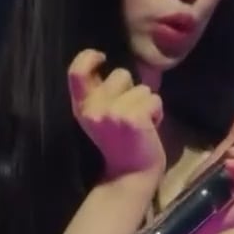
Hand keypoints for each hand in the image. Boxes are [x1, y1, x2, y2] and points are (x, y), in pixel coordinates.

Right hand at [68, 49, 165, 182]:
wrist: (130, 176)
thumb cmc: (120, 144)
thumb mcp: (101, 116)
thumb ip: (102, 93)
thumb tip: (119, 71)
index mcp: (82, 106)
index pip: (76, 71)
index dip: (88, 57)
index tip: (102, 58)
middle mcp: (94, 108)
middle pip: (121, 74)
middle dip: (131, 89)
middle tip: (130, 115)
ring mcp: (113, 113)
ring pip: (142, 88)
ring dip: (146, 104)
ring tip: (140, 124)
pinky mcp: (133, 118)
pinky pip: (154, 100)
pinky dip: (157, 113)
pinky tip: (149, 129)